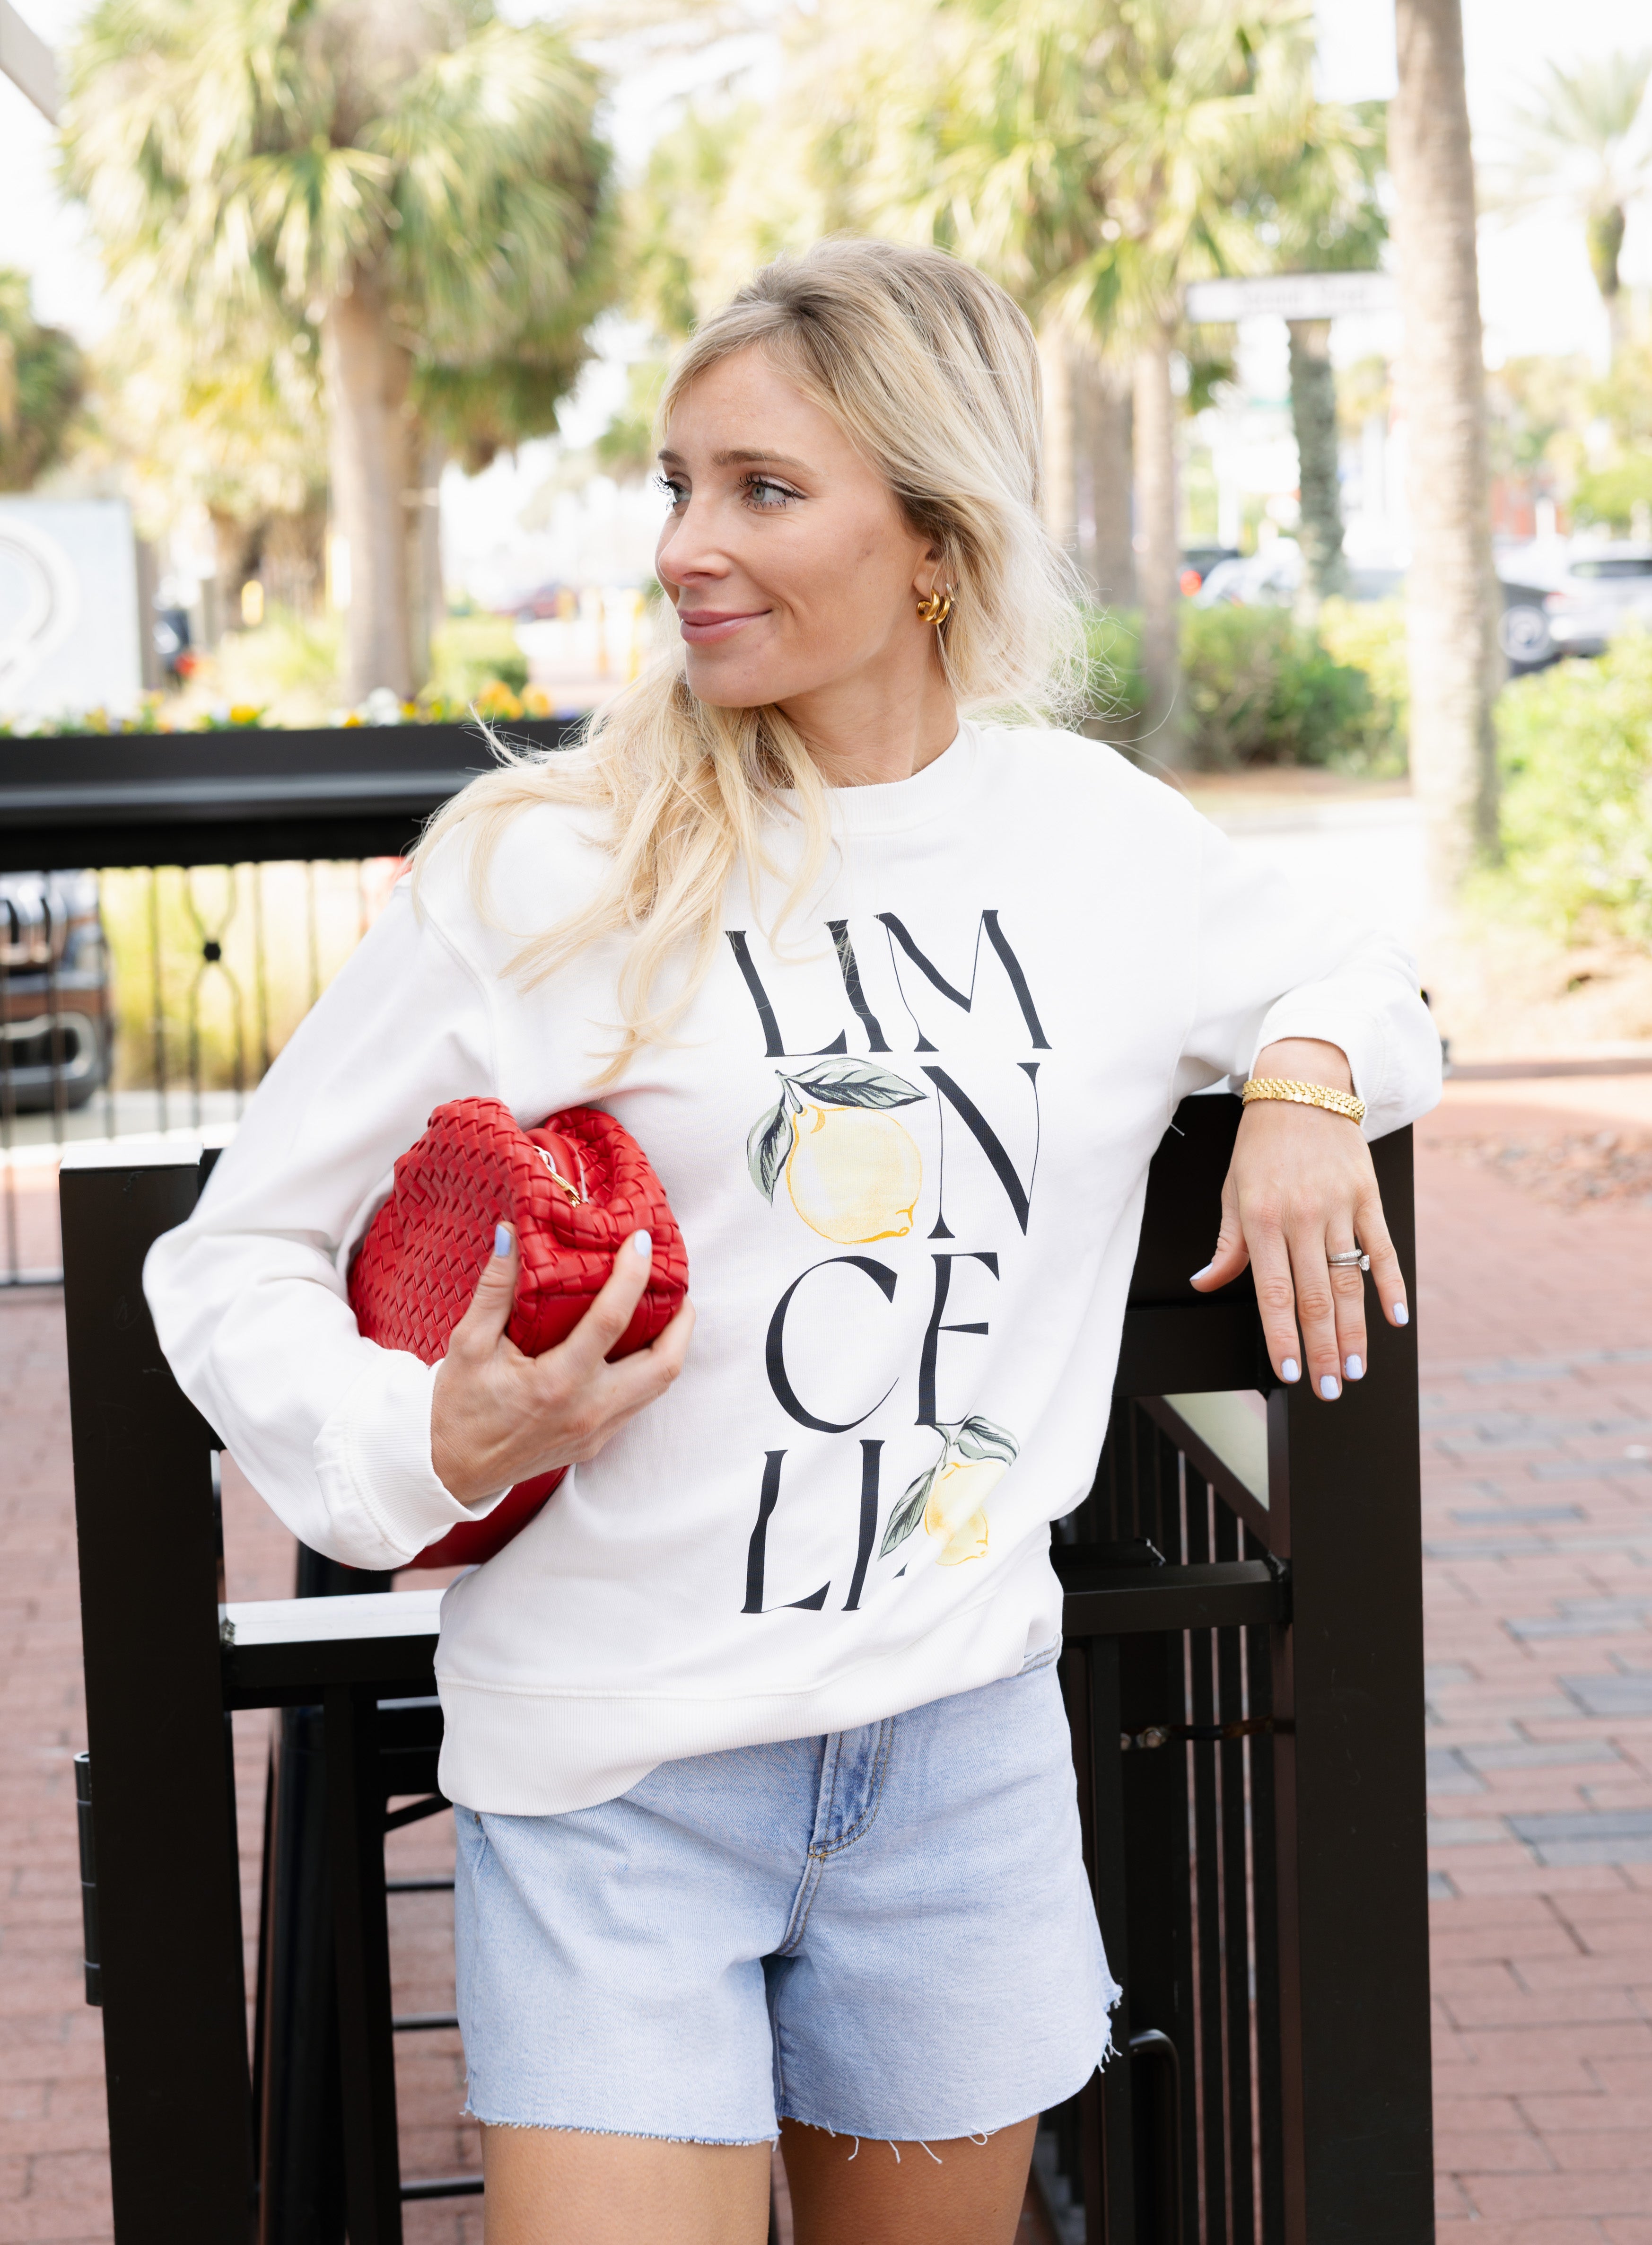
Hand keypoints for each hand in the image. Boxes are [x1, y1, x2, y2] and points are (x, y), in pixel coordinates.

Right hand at [430, 1224, 694, 1503]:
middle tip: (676, 1280)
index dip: (633, 1276)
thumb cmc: (457, 1406)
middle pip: (663, 1363)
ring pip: (659, 1385)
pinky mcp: (598, 1443)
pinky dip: (649, 1367)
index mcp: (556, 1383)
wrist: (451, 1470)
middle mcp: (588, 1410)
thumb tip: (509, 1233)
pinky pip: (640, 1401)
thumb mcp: (467, 1343)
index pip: (611, 1320)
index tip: (640, 1241)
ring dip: (672, 1343)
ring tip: (667, 1306)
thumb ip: (494, 1288)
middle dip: (682, 1318)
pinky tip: (638, 1342)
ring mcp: (598, 1431)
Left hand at [1189, 1038, 1407, 1400]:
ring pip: (1349, 1281)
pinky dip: (1391, 1284)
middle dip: (1321, 1349)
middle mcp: (1301, 1217)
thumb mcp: (1232, 1190)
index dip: (1282, 1337)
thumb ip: (1226, 1244)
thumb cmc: (1260, 1145)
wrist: (1302, 1088)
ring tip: (1355, 1368)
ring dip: (1354, 1330)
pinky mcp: (1367, 1196)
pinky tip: (1396, 1318)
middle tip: (1329, 1388)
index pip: (1272, 1293)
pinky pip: (1382, 1247)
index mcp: (1260, 1220)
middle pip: (1315, 1297)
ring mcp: (1338, 1207)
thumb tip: (1206, 1283)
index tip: (1288, 1373)